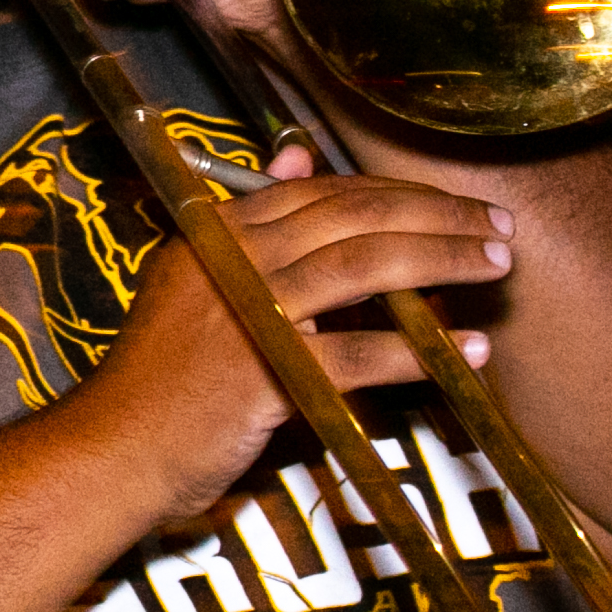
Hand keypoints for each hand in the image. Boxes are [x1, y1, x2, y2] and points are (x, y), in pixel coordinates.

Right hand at [78, 161, 511, 520]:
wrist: (113, 451)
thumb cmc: (161, 376)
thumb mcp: (196, 280)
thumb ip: (252, 225)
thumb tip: (299, 160)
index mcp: (218, 231)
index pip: (324, 192)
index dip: (396, 192)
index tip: (450, 205)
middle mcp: (233, 259)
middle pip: (354, 215)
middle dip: (437, 214)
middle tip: (497, 226)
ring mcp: (247, 313)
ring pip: (364, 267)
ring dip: (442, 260)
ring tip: (495, 266)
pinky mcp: (263, 375)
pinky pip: (357, 355)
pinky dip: (419, 353)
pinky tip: (466, 353)